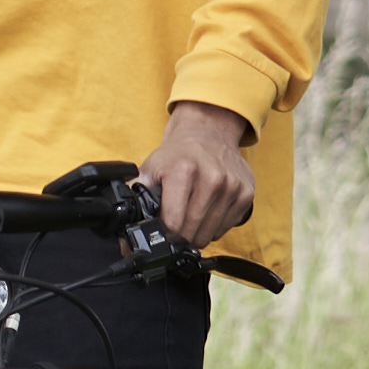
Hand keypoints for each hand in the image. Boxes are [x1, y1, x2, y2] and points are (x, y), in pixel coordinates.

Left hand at [142, 100, 256, 251]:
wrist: (208, 132)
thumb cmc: (177, 155)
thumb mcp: (150, 168)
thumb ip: (134, 196)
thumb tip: (121, 228)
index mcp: (183, 171)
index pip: (174, 223)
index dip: (164, 232)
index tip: (161, 230)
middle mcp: (211, 177)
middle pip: (192, 231)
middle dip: (180, 237)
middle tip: (174, 227)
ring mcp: (231, 186)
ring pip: (210, 233)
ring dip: (197, 233)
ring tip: (190, 217)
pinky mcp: (246, 192)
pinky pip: (226, 227)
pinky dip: (214, 226)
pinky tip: (207, 211)